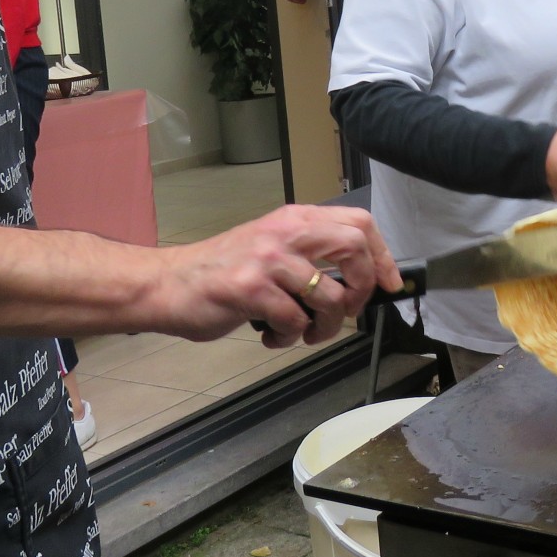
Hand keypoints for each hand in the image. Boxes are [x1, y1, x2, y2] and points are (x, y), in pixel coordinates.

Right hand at [161, 205, 399, 348]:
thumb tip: (358, 279)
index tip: (388, 284)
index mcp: (294, 219)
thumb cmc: (221, 272)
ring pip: (329, 295)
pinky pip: (294, 321)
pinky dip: (290, 337)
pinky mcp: (251, 288)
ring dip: (325, 326)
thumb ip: (308, 254)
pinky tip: (272, 336)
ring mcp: (267, 259)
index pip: (359, 223)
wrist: (167, 285)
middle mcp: (284, 232)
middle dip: (361, 289)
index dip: (383, 256)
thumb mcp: (270, 248)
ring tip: (305, 333)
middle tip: (345, 311)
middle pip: (354, 247)